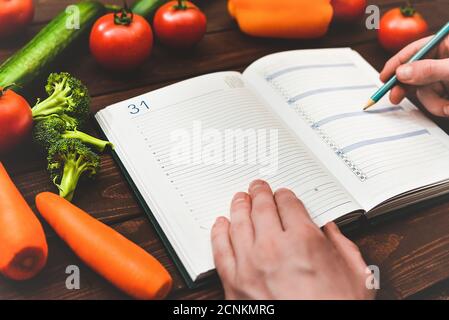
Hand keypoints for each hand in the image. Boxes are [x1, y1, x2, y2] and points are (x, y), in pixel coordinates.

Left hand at [211, 180, 374, 299]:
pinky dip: (219, 233)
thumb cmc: (335, 309)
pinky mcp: (234, 284)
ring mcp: (250, 265)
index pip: (288, 204)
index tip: (283, 195)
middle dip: (260, 193)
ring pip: (238, 223)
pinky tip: (221, 224)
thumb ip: (343, 246)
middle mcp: (274, 248)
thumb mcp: (357, 277)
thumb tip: (330, 230)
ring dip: (239, 206)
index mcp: (304, 241)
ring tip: (240, 198)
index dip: (285, 196)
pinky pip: (220, 250)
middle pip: (261, 208)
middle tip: (257, 187)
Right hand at [380, 35, 448, 116]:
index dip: (396, 64)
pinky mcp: (448, 92)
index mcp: (445, 45)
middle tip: (395, 97)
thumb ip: (428, 70)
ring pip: (425, 91)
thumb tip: (400, 73)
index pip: (415, 51)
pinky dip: (440, 107)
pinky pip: (434, 101)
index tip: (383, 77)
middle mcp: (443, 60)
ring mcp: (445, 77)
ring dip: (433, 102)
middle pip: (414, 74)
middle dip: (408, 88)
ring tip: (447, 106)